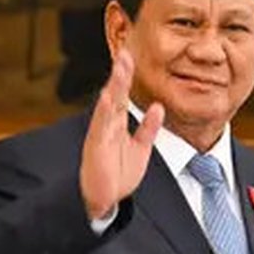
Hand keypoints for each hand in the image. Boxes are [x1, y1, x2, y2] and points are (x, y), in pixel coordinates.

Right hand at [79, 48, 164, 219]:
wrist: (105, 201)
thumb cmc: (118, 175)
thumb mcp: (140, 148)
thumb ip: (148, 128)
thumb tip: (158, 108)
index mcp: (117, 124)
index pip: (122, 94)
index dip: (126, 76)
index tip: (130, 56)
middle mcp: (107, 125)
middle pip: (114, 94)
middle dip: (120, 74)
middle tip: (125, 53)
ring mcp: (100, 135)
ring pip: (108, 105)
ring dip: (113, 86)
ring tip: (119, 68)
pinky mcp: (96, 147)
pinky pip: (100, 127)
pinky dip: (104, 111)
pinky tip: (107, 97)